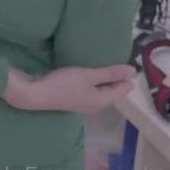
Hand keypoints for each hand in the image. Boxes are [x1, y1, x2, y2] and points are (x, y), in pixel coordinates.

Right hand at [4, 65, 135, 113]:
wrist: (35, 94)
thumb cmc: (63, 84)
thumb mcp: (88, 75)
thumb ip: (110, 73)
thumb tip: (134, 71)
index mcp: (102, 100)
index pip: (122, 89)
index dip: (127, 78)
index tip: (130, 64)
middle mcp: (95, 106)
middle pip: (112, 93)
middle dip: (117, 80)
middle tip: (121, 64)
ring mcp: (83, 105)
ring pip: (101, 93)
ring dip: (105, 82)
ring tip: (106, 68)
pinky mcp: (73, 101)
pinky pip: (91, 92)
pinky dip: (94, 84)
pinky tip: (89, 77)